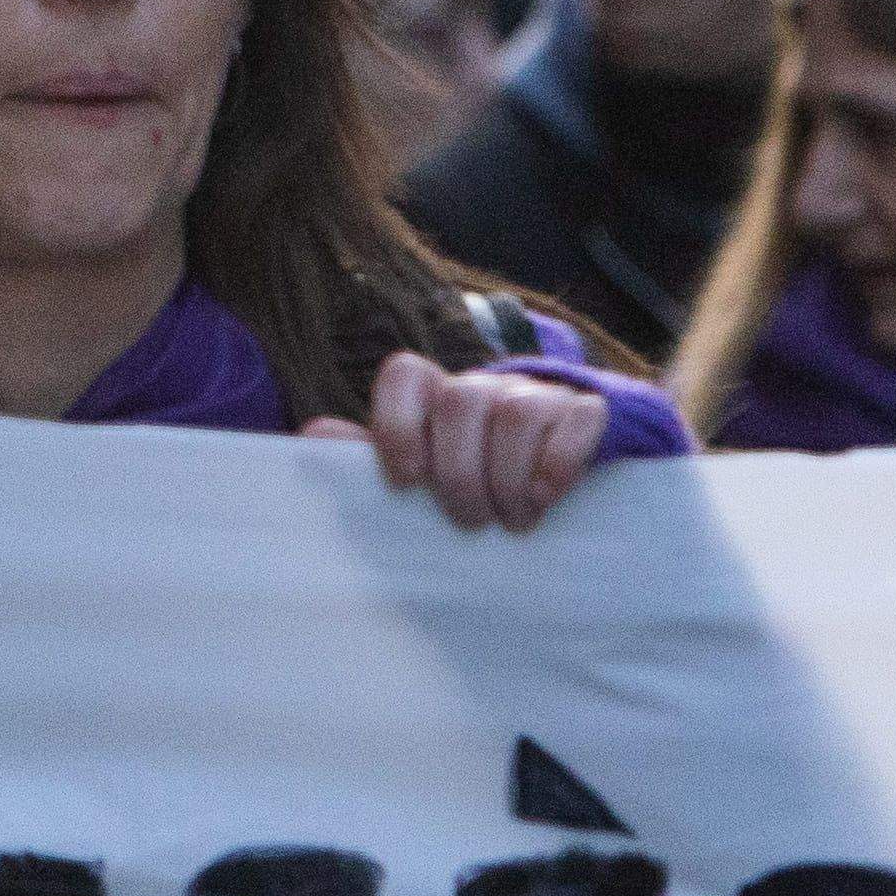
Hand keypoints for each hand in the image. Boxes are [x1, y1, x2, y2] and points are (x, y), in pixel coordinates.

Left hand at [304, 349, 606, 533]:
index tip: (406, 481)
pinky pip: (576, 418)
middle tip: (469, 521)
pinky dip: (557, 463)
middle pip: (460, 402)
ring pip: (515, 411)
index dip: (399, 423)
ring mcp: (536, 394)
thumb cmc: (472, 482)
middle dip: (461, 473)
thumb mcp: (422, 476)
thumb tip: (311, 434)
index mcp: (434, 397)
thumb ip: (369, 457)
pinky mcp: (585, 411)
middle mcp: (482, 388)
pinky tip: (545, 498)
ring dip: (509, 478)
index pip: (405, 373)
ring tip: (511, 521)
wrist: (559, 485)